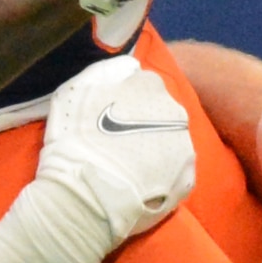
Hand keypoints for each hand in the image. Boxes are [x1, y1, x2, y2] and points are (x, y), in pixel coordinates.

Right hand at [29, 59, 196, 243]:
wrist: (85, 195)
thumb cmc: (74, 139)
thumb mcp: (75, 90)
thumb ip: (105, 72)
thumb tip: (128, 68)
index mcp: (150, 85)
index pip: (142, 85)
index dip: (124, 102)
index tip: (108, 117)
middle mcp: (176, 111)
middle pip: (161, 114)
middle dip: (144, 124)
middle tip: (118, 144)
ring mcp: (184, 147)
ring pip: (170, 142)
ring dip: (154, 150)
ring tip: (128, 168)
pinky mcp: (187, 180)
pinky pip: (175, 173)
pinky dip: (161, 177)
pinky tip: (140, 186)